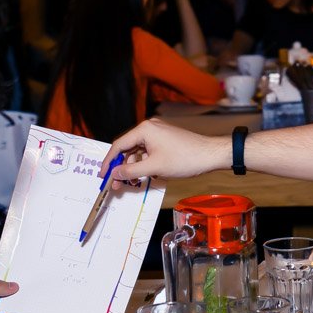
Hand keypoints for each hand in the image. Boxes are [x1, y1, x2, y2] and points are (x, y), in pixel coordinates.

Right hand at [100, 119, 227, 189]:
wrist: (210, 155)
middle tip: (117, 185)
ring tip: (133, 183)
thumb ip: (131, 172)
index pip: (118, 145)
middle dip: (122, 168)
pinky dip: (145, 164)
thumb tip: (114, 174)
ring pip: (138, 152)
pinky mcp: (164, 140)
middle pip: (127, 149)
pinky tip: (146, 176)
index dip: (109, 162)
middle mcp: (149, 128)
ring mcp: (157, 133)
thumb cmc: (185, 159)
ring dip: (134, 168)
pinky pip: (148, 152)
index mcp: (144, 129)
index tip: (103, 175)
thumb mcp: (154, 168)